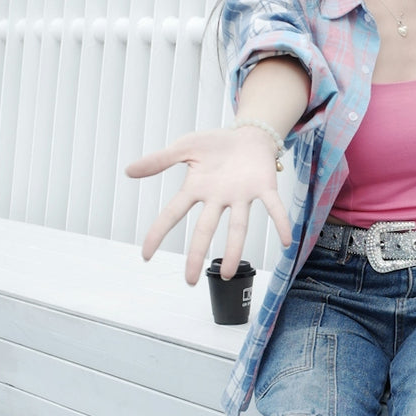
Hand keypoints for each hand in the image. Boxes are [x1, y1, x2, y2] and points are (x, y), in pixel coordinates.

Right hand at [126, 127, 291, 285]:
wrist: (248, 134)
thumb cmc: (215, 145)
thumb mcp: (184, 147)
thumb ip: (159, 160)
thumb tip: (128, 171)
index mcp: (197, 189)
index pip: (173, 213)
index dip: (158, 233)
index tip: (146, 256)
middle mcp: (219, 198)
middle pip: (205, 228)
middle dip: (197, 254)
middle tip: (190, 281)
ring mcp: (242, 195)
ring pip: (238, 226)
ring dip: (235, 249)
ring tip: (230, 273)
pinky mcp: (264, 187)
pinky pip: (273, 207)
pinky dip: (280, 222)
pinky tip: (286, 241)